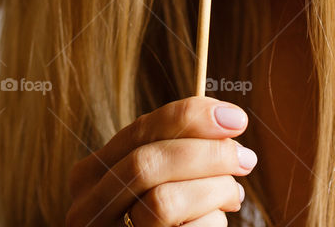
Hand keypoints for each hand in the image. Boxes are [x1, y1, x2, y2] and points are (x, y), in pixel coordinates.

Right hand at [66, 96, 256, 225]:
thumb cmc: (153, 221)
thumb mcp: (147, 183)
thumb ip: (170, 154)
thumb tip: (226, 120)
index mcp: (90, 175)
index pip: (139, 131)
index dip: (190, 118)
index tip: (235, 118)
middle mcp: (90, 206)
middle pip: (147, 163)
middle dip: (207, 154)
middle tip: (245, 159)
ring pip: (164, 201)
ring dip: (213, 191)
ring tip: (232, 196)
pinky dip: (210, 223)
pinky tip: (214, 222)